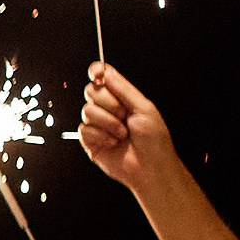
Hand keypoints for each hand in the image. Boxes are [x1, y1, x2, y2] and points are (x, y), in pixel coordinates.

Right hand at [76, 64, 177, 192]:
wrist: (149, 167)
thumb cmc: (154, 140)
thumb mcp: (144, 107)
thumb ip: (123, 88)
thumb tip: (106, 73)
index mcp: (121, 97)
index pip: (102, 77)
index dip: (96, 72)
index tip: (97, 73)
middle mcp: (107, 109)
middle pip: (90, 91)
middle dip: (108, 103)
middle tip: (124, 116)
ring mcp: (98, 124)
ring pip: (87, 111)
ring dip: (108, 123)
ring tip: (122, 134)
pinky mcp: (89, 141)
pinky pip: (84, 129)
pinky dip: (101, 136)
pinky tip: (113, 143)